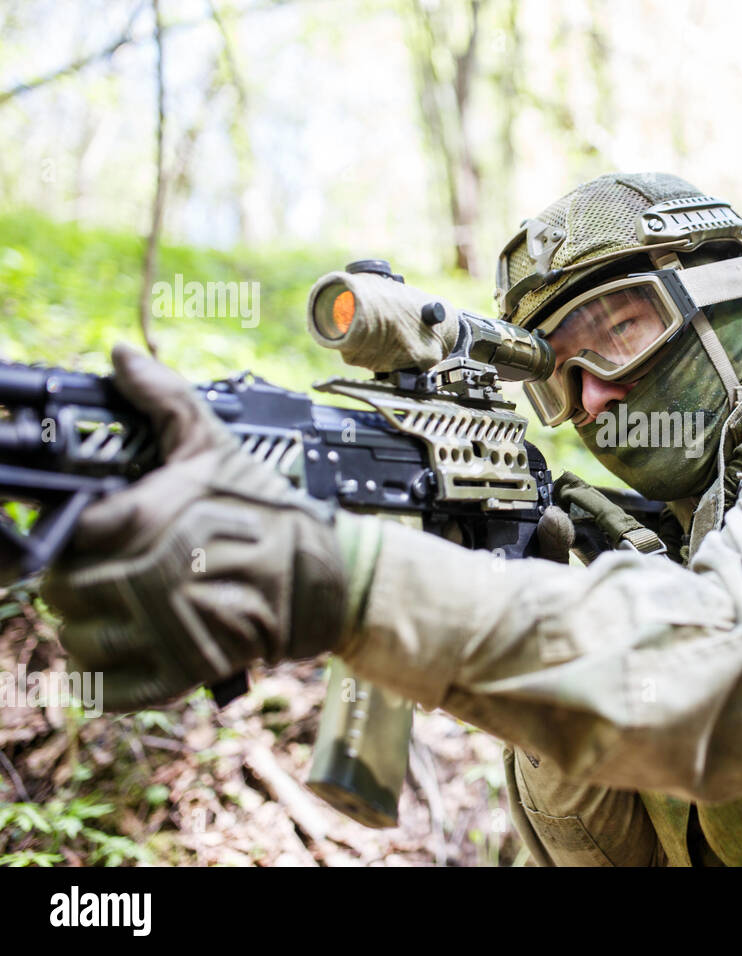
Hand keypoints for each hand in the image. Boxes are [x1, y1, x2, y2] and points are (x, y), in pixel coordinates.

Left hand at [41, 344, 351, 710]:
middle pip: (63, 588)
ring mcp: (162, 631)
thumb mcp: (218, 448)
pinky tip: (125, 648)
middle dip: (77, 578)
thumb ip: (165, 399)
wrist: (330, 579)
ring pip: (77, 639)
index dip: (74, 531)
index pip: (68, 532)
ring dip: (86, 626)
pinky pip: (106, 688)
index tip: (90, 531)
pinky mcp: (178, 674)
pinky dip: (105, 675)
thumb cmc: (271, 513)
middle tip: (102, 569)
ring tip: (114, 609)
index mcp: (149, 520)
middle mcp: (149, 578)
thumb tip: (121, 356)